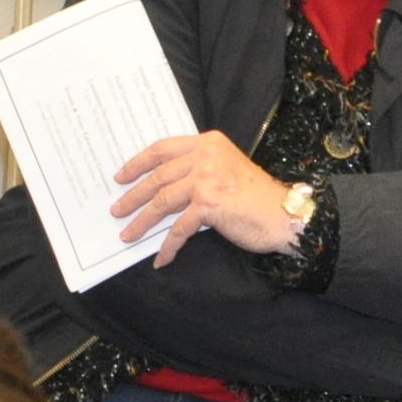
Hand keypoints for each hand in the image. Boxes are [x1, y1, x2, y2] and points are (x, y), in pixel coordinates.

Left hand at [111, 131, 303, 261]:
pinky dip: (169, 246)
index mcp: (208, 143)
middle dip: (133, 196)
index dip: (138, 163)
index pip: (162, 149)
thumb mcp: (225, 168)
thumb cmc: (256, 195)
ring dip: (142, 221)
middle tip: (117, 210)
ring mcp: (207, 179)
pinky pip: (180, 228)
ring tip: (128, 234)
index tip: (120, 177)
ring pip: (163, 201)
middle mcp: (206, 156)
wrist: (284, 213)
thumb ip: (198, 168)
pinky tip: (161, 258)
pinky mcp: (209, 204)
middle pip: (158, 176)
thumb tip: (161, 187)